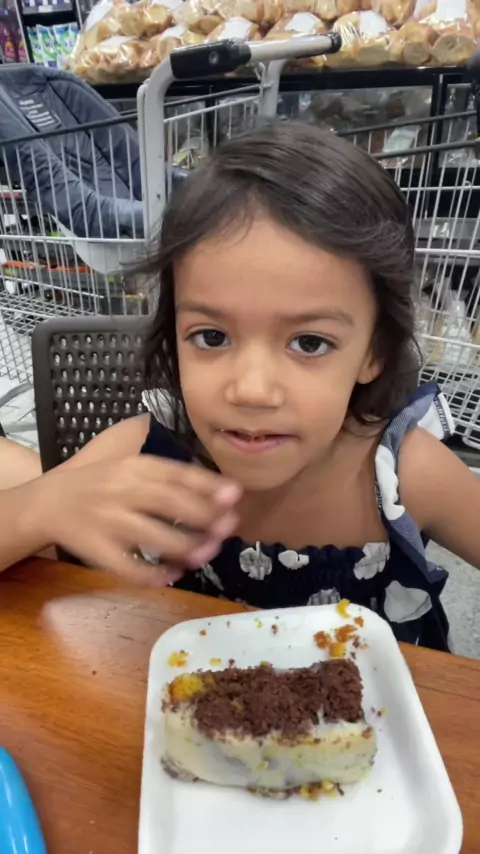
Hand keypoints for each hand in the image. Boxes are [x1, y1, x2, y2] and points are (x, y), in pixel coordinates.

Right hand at [28, 456, 240, 585]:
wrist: (49, 503)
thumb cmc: (102, 484)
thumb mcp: (131, 467)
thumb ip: (170, 476)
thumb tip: (221, 491)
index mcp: (135, 468)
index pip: (176, 473)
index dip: (208, 484)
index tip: (235, 494)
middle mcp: (122, 491)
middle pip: (170, 503)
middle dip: (205, 516)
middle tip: (229, 526)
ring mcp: (109, 522)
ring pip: (155, 538)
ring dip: (188, 548)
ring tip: (208, 552)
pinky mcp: (98, 551)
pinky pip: (130, 568)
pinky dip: (155, 575)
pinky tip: (173, 575)